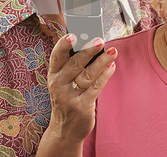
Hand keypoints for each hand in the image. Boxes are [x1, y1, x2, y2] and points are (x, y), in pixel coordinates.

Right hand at [38, 34, 116, 154]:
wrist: (65, 130)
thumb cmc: (67, 99)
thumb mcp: (63, 82)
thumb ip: (72, 65)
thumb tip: (91, 43)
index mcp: (53, 76)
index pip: (56, 57)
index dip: (62, 45)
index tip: (72, 34)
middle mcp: (59, 86)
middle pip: (74, 65)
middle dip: (88, 51)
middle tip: (99, 40)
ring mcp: (70, 97)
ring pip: (87, 75)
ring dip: (101, 62)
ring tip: (112, 51)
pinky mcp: (83, 107)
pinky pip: (96, 88)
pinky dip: (105, 75)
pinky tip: (111, 66)